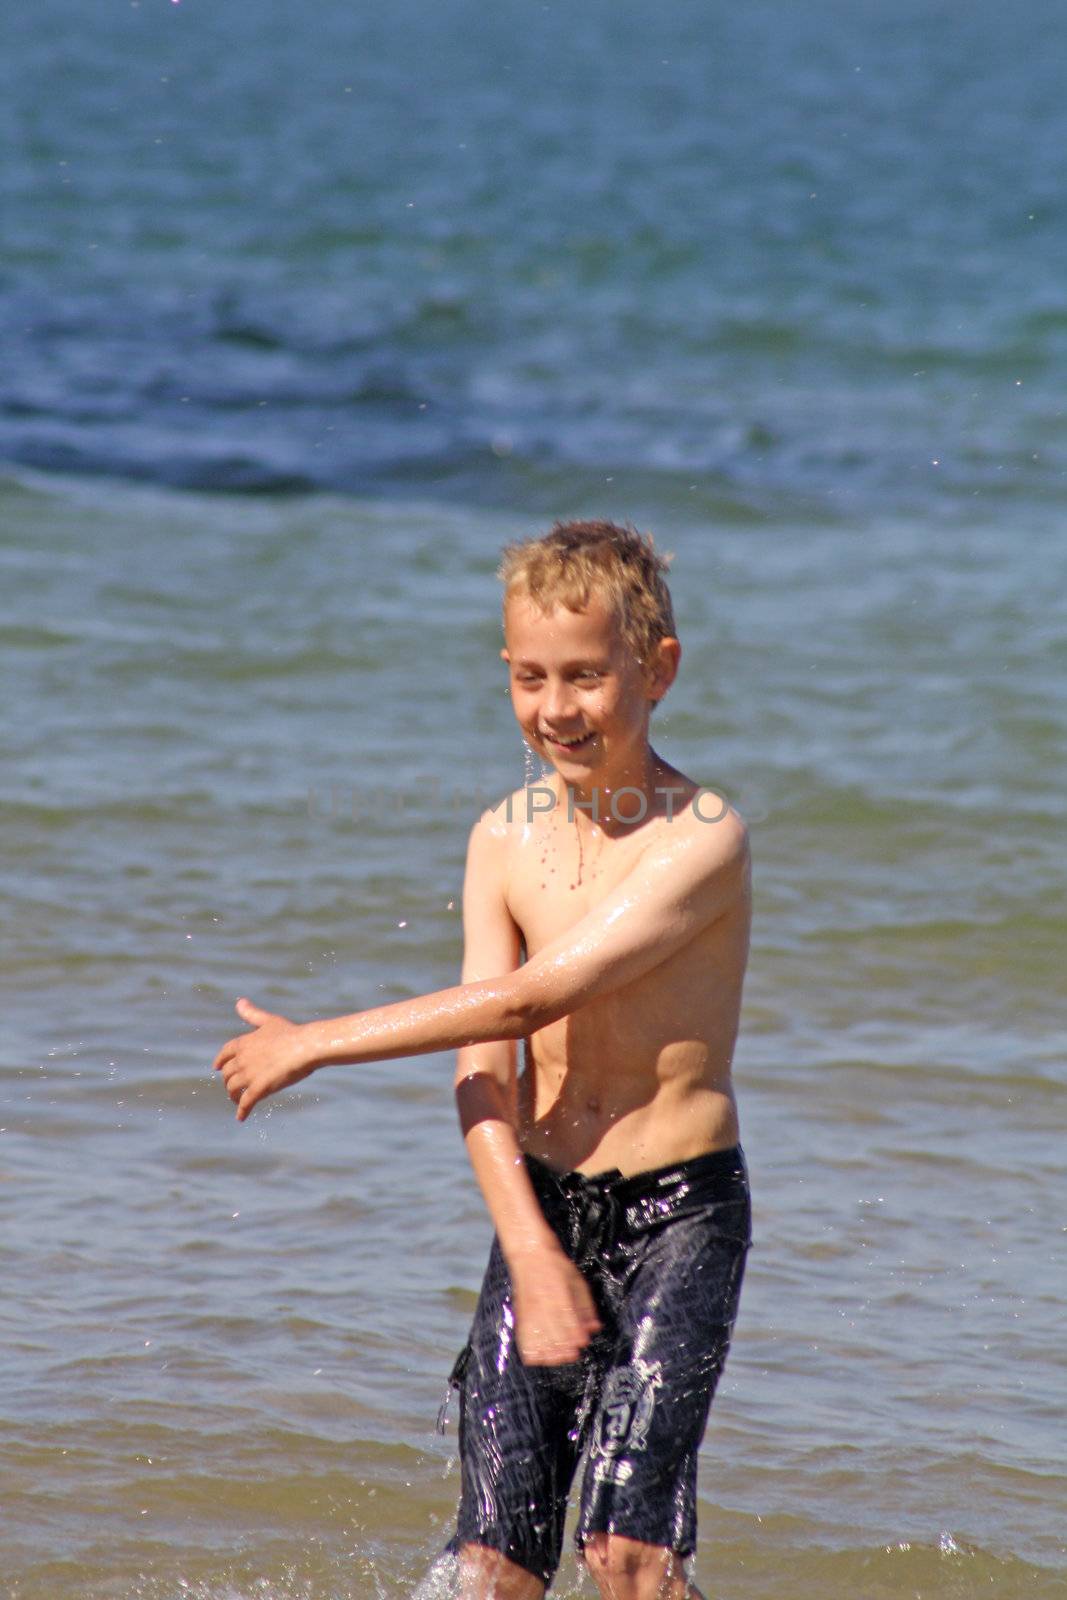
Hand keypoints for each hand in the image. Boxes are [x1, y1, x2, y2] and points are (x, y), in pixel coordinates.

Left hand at [213, 998, 315, 1121]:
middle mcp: (242, 1059)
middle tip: (232, 1086)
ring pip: (232, 1088)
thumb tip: (239, 1002)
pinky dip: (241, 1111)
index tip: (216, 1067)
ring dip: (232, 1096)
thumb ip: (252, 1014)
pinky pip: (245, 1103)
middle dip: (228, 1080)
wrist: (306, 1047)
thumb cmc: (291, 1033)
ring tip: (236, 1101)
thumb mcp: (269, 1021)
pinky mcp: (259, 1089)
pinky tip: (241, 1117)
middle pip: (227, 1073)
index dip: (219, 1061)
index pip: (224, 1054)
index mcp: (243, 1043)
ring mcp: (249, 1075)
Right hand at [508, 1243, 601, 1365]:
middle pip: (554, 1333)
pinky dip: (531, 1350)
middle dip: (564, 1348)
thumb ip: (586, 1306)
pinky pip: (523, 1338)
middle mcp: (543, 1304)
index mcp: (559, 1294)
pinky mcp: (520, 1315)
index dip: (576, 1335)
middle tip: (572, 1354)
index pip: (568, 1320)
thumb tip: (594, 1328)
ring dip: (549, 1352)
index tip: (582, 1343)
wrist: (530, 1256)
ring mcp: (530, 1311)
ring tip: (557, 1357)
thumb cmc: (556, 1266)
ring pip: (539, 1339)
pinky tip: (539, 1356)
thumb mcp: (577, 1281)